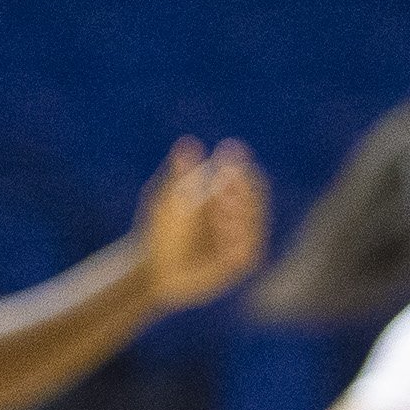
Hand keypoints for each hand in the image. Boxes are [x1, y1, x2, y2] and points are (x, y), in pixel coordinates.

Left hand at [136, 138, 269, 311]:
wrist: (154, 268)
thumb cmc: (159, 231)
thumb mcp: (169, 200)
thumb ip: (180, 175)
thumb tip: (188, 142)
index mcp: (224, 197)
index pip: (242, 176)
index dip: (238, 166)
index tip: (228, 156)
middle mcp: (238, 217)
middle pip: (254, 197)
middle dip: (242, 190)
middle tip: (224, 181)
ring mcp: (241, 240)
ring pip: (255, 223)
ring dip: (241, 213)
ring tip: (220, 204)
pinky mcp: (239, 262)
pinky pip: (248, 249)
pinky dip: (239, 239)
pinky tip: (225, 230)